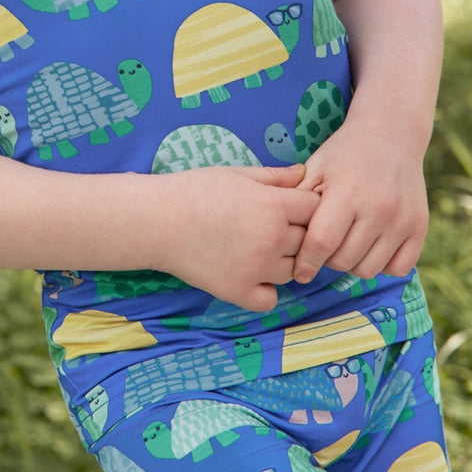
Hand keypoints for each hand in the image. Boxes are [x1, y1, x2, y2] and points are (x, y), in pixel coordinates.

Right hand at [156, 164, 320, 311]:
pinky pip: (271, 298)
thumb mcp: (237, 174)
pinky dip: (265, 290)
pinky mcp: (239, 291)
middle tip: (270, 226)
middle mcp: (272, 239)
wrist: (156, 220)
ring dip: (283, 261)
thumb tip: (304, 173)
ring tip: (257, 248)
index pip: (315, 208)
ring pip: (294, 270)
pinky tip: (251, 275)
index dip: (305, 206)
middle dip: (296, 232)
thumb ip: (275, 176)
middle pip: (308, 240)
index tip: (290, 205)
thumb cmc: (194, 190)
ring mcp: (257, 268)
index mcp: (274, 205)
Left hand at [291, 117, 428, 284]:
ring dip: (353, 263)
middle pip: (343, 261)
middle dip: (328, 259)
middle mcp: (378, 209)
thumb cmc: (344, 154)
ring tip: (347, 244)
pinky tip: (372, 246)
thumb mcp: (314, 170)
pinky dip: (383, 264)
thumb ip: (296, 204)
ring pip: (369, 269)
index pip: (321, 244)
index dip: (306, 263)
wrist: (390, 134)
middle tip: (326, 245)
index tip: (299, 272)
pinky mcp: (420, 227)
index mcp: (347, 194)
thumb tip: (277, 241)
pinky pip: (399, 268)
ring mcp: (402, 219)